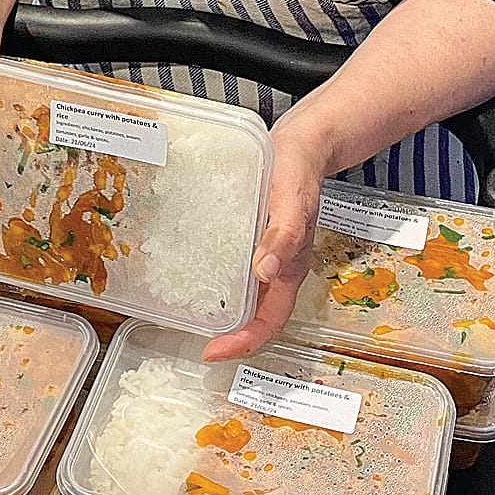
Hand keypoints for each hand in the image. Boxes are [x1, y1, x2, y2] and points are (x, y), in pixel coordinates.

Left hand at [201, 114, 328, 362]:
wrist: (302, 144)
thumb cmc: (299, 171)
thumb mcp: (292, 202)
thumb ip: (283, 236)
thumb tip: (266, 271)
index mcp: (290, 268)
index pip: (269, 321)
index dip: (244, 342)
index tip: (214, 351)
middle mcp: (276, 268)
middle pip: (255, 316)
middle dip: (230, 335)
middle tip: (197, 341)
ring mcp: (264, 255)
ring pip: (245, 296)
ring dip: (224, 313)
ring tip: (191, 317)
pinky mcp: (252, 239)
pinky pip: (234, 269)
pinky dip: (216, 280)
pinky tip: (193, 274)